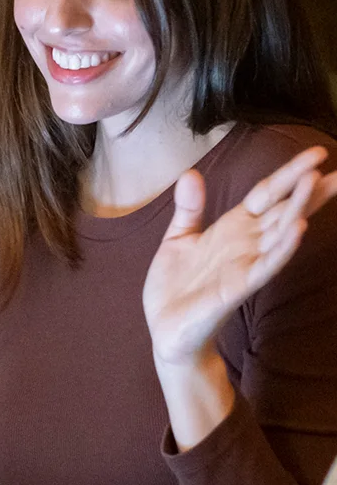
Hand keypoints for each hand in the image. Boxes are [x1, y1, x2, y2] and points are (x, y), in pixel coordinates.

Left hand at [143, 145, 336, 367]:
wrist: (165, 329)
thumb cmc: (175, 286)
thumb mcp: (177, 238)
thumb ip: (189, 208)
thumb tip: (190, 173)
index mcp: (232, 228)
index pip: (268, 195)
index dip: (289, 174)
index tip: (318, 155)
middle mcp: (246, 243)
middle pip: (284, 209)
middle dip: (309, 189)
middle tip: (336, 168)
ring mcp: (245, 265)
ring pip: (279, 232)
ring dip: (298, 208)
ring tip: (317, 182)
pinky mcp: (238, 287)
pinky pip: (266, 265)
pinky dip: (282, 247)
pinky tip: (298, 228)